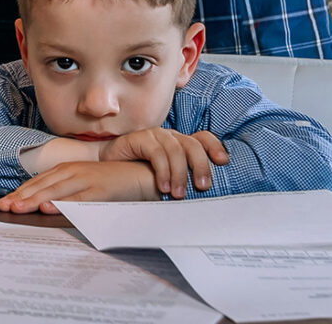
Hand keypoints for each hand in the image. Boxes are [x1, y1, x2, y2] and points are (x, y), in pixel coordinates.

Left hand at [0, 161, 157, 213]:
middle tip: (4, 207)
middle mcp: (73, 171)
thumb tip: (43, 204)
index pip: (38, 182)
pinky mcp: (100, 190)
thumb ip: (66, 190)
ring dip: (35, 200)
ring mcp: (86, 180)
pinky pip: (78, 199)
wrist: (142, 175)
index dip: (21, 192)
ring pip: (55, 191)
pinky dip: (62, 203)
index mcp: (68, 169)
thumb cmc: (112, 182)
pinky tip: (49, 208)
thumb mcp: (84, 183)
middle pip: (42, 186)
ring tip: (18, 208)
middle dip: (22, 197)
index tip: (5, 203)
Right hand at [98, 129, 229, 198]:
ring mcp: (155, 135)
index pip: (203, 138)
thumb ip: (182, 179)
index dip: (215, 147)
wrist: (107, 167)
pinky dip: (162, 170)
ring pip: (175, 150)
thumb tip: (204, 195)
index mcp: (179, 143)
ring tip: (178, 194)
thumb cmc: (138, 173)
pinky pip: (157, 152)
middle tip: (202, 187)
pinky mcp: (140, 138)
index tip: (223, 162)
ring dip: (179, 174)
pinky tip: (162, 186)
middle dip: (201, 166)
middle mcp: (169, 136)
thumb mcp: (166, 176)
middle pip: (193, 145)